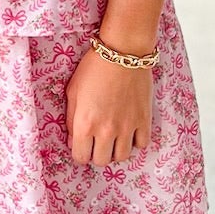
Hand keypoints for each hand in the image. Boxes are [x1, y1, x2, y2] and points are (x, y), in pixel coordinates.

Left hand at [65, 46, 152, 165]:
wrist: (122, 53)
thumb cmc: (93, 68)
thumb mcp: (72, 92)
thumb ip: (71, 120)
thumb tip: (72, 140)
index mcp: (85, 124)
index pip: (81, 157)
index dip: (79, 153)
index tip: (82, 145)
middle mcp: (106, 130)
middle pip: (101, 161)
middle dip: (96, 154)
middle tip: (96, 141)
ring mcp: (127, 127)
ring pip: (122, 157)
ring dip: (115, 151)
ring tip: (113, 139)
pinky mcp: (144, 120)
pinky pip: (142, 144)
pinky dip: (135, 142)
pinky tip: (129, 132)